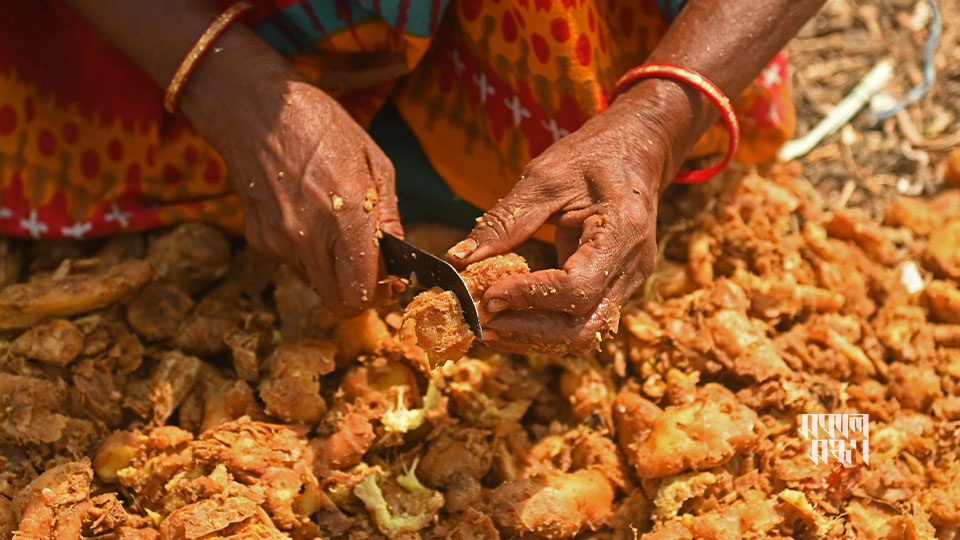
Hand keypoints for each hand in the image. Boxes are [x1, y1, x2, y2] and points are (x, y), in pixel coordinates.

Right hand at [183, 49, 402, 317]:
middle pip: (340, 303)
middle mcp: (310, 236)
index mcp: (348, 215)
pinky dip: (308, 254)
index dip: (380, 293)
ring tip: (335, 231)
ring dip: (333, 272)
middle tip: (367, 269)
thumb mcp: (375, 162)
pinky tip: (308, 218)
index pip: (363, 291)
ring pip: (317, 286)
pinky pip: (294, 264)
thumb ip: (388, 216)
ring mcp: (280, 242)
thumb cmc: (323, 128)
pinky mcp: (260, 240)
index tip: (388, 279)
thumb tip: (399, 255)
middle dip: (359, 293)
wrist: (257, 111)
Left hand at [445, 81, 686, 353]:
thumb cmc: (592, 156)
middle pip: (582, 327)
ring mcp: (627, 283)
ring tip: (488, 328)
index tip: (488, 294)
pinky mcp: (614, 290)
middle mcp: (632, 267)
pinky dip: (543, 329)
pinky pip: (580, 323)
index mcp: (623, 230)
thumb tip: (458, 260)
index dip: (530, 296)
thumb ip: (506, 221)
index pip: (577, 286)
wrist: (638, 150)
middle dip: (527, 330)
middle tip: (480, 322)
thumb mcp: (545, 176)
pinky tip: (509, 320)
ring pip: (581, 335)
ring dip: (532, 338)